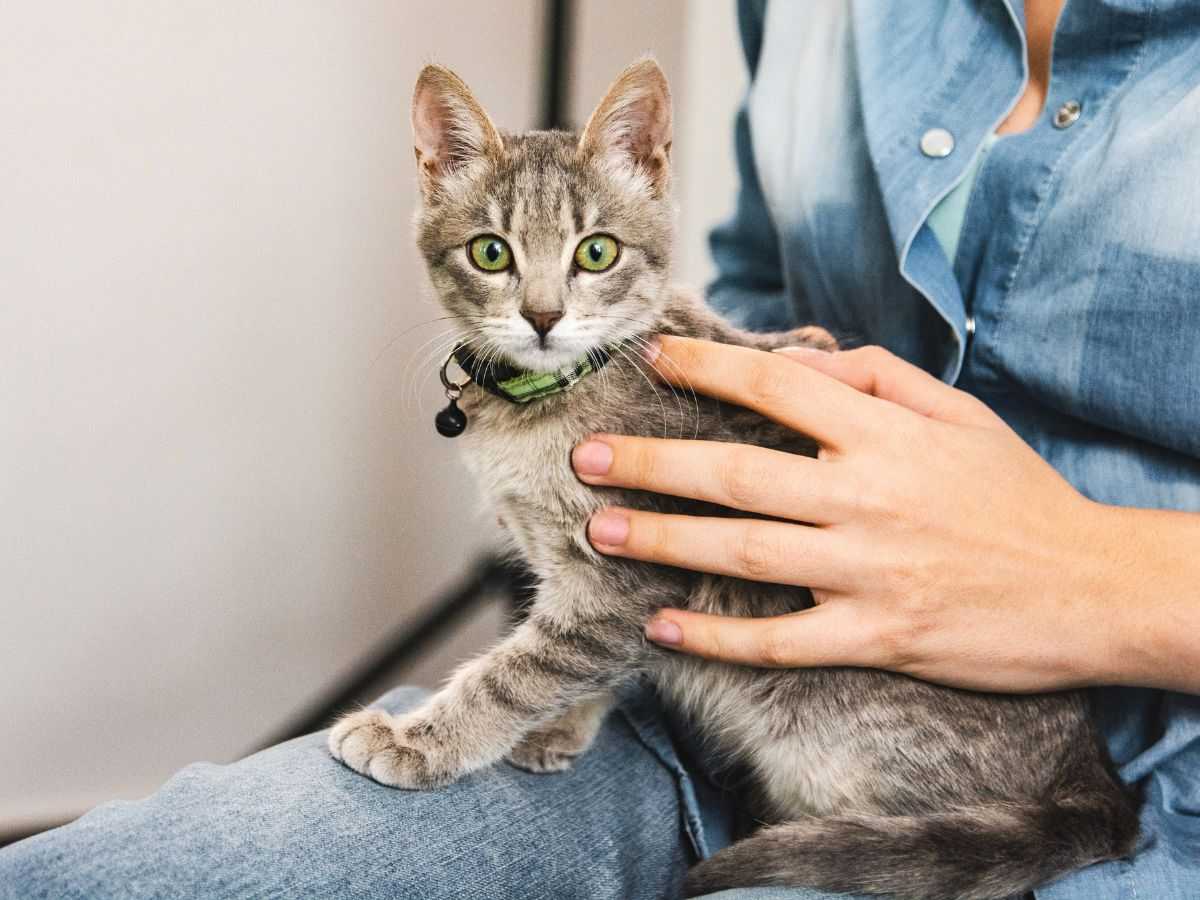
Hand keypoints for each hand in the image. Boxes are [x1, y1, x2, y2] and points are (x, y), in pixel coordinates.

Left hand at [571, 336, 1165, 692]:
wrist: (1091, 588)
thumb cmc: (1016, 495)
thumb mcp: (961, 414)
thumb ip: (879, 379)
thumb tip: (805, 358)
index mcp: (885, 434)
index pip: (774, 386)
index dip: (705, 368)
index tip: (652, 359)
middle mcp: (867, 498)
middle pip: (735, 473)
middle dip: (651, 462)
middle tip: (586, 458)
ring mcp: (869, 572)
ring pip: (744, 552)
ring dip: (664, 541)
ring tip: (602, 531)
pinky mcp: (878, 638)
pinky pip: (780, 640)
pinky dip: (716, 636)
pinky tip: (660, 626)